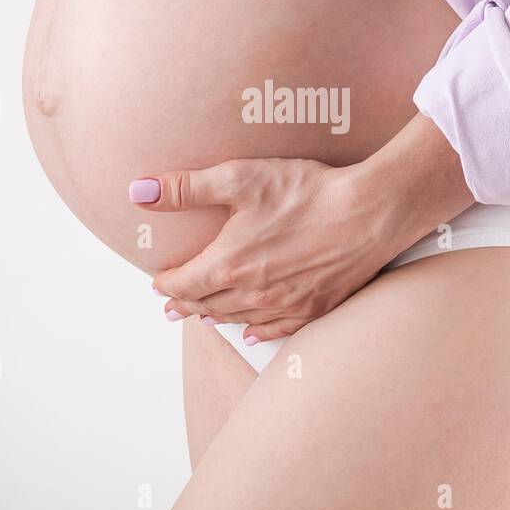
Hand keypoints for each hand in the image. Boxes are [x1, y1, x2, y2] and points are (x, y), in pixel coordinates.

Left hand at [130, 115, 476, 344]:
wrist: (371, 212)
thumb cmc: (309, 191)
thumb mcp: (241, 178)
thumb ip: (186, 188)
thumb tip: (137, 192)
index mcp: (229, 264)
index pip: (183, 283)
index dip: (165, 283)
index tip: (157, 282)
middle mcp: (252, 293)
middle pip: (207, 305)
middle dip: (185, 304)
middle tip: (171, 306)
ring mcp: (285, 305)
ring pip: (238, 319)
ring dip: (215, 317)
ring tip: (202, 317)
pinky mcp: (315, 308)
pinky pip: (275, 328)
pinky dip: (256, 330)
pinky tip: (250, 331)